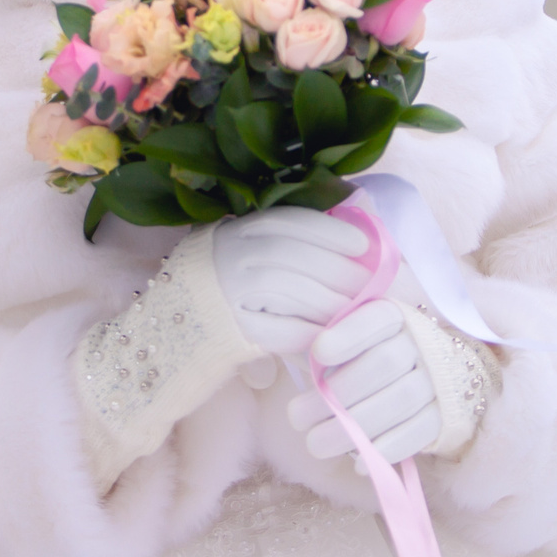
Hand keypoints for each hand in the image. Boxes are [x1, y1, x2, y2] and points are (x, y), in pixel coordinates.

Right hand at [210, 207, 371, 354]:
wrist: (186, 318)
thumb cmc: (237, 278)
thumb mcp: (258, 246)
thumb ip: (299, 240)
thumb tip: (359, 239)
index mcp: (243, 229)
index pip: (292, 222)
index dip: (331, 231)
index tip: (362, 245)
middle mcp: (233, 255)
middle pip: (295, 256)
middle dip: (339, 270)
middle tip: (370, 284)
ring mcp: (229, 291)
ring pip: (289, 290)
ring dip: (330, 302)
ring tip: (356, 310)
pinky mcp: (231, 328)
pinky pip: (277, 329)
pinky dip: (308, 332)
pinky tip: (328, 334)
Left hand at [285, 298, 439, 465]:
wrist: (448, 379)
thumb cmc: (384, 356)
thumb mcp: (362, 341)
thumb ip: (334, 347)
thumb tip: (299, 360)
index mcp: (397, 318)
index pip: (376, 318)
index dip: (347, 335)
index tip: (318, 353)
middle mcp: (423, 345)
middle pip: (382, 364)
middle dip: (336, 393)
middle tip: (297, 417)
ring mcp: (439, 382)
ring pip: (400, 401)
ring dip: (354, 427)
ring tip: (316, 444)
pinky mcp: (446, 418)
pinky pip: (418, 434)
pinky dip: (387, 449)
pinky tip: (358, 463)